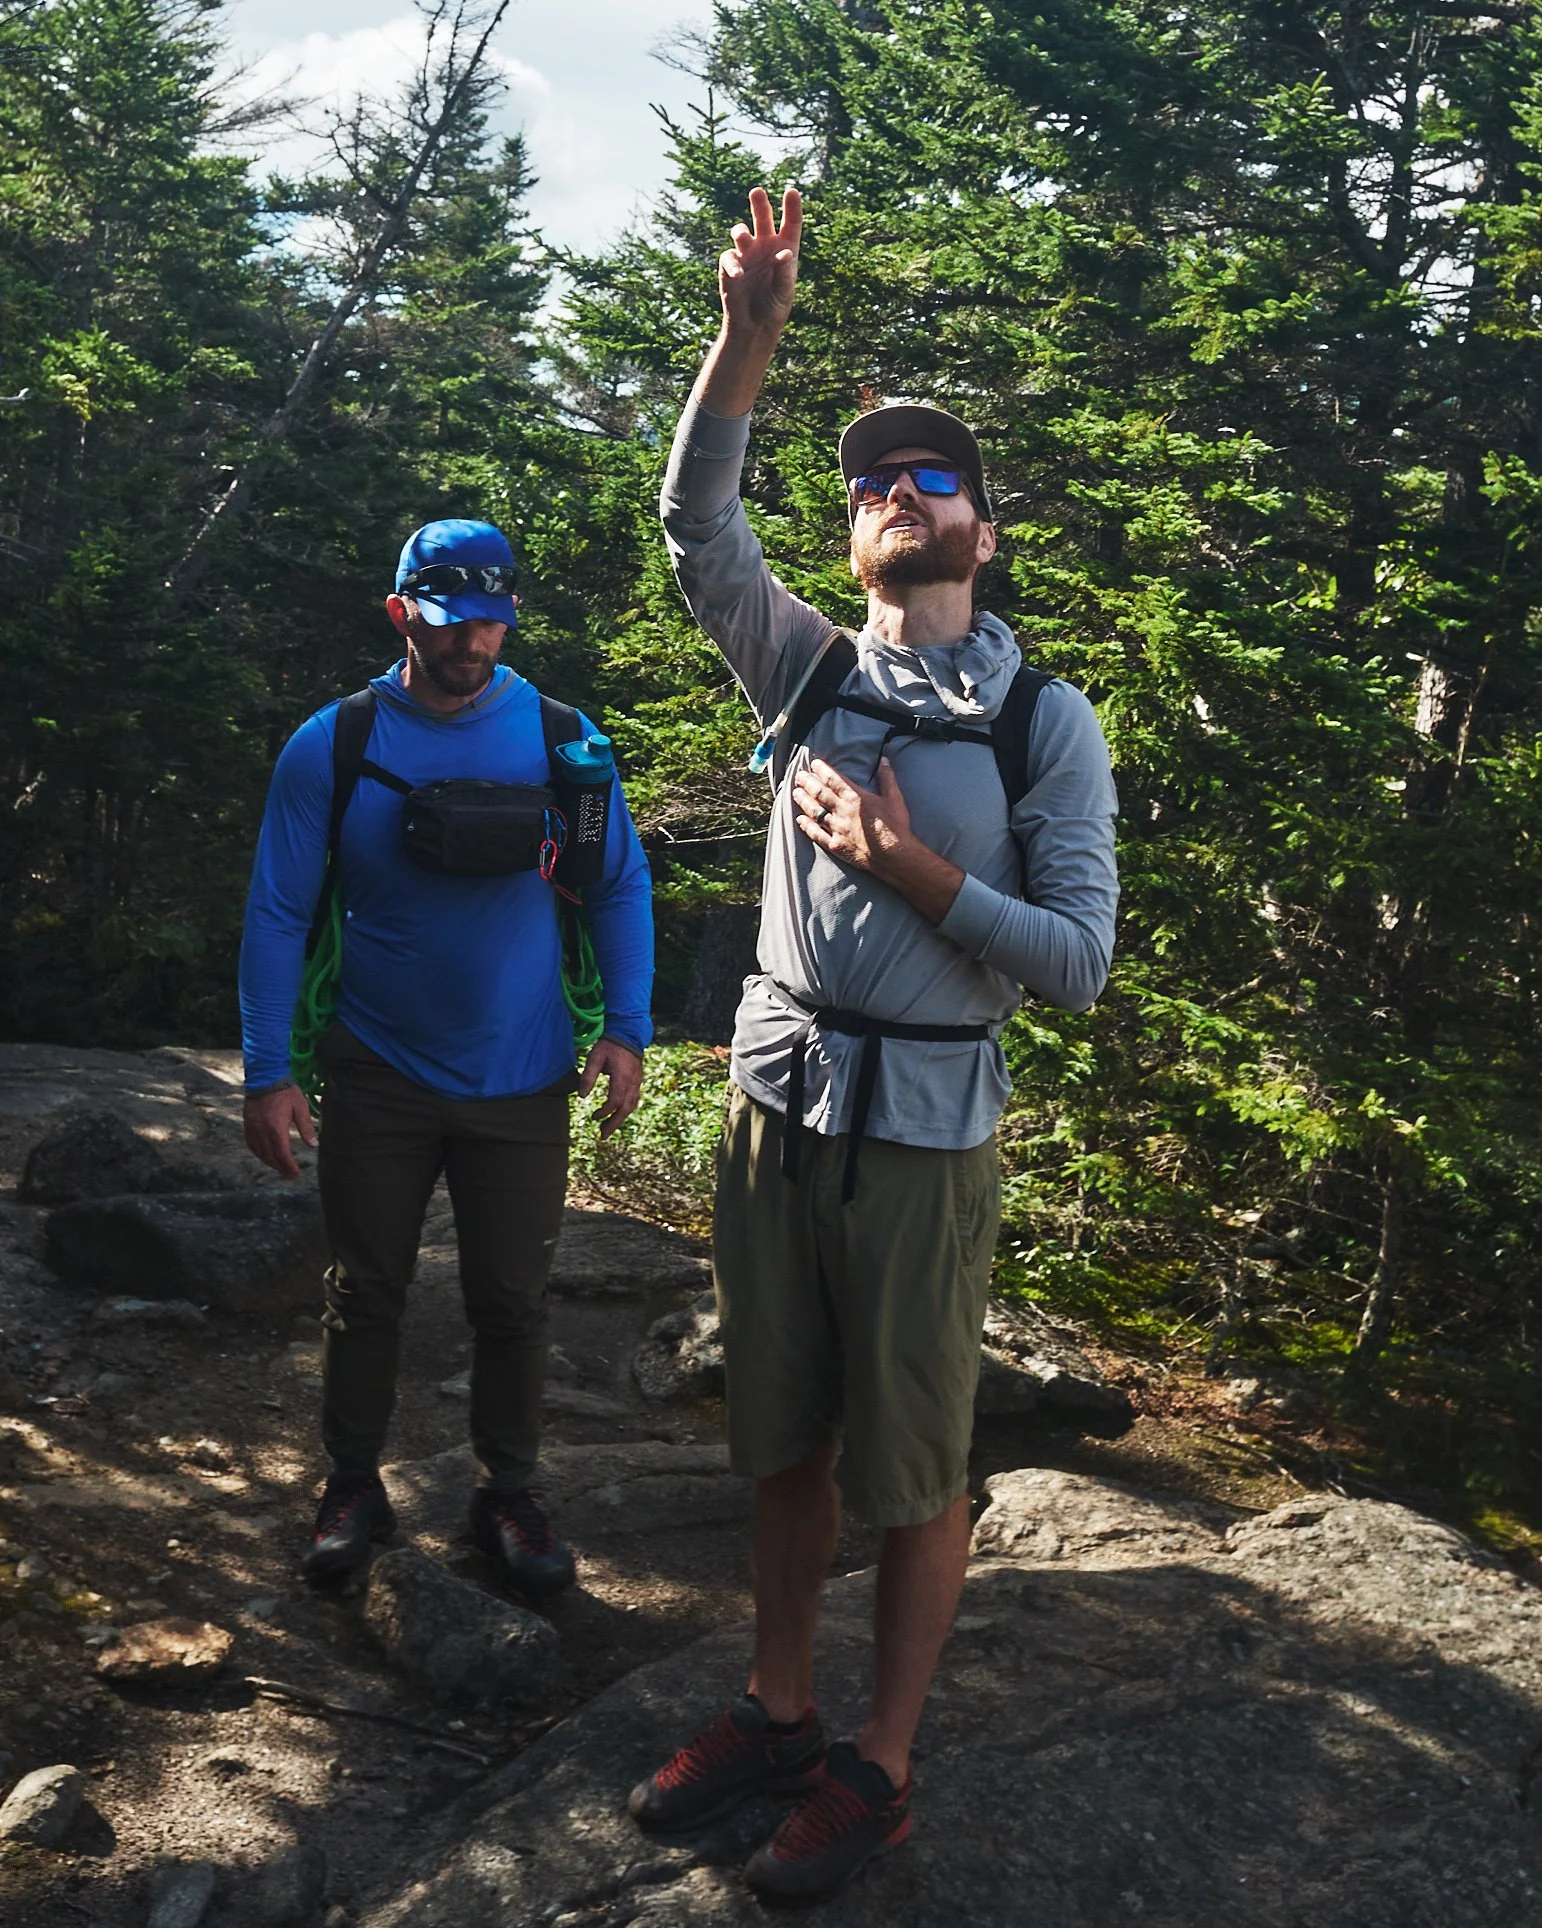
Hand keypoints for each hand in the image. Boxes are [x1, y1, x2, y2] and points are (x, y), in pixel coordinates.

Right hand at [243, 1084, 317, 1179]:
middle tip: (290, 1175)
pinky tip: (265, 1156)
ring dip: (270, 1162)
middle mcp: (262, 1131)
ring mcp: (252, 1128)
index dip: (289, 1166)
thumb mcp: (300, 1107)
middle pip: (270, 1157)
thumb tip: (314, 1145)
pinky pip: (251, 1144)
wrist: (265, 1077)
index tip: (295, 1174)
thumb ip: (306, 1128)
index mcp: (276, 1128)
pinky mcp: (247, 1124)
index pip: (282, 1154)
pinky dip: (259, 1153)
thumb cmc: (286, 1091)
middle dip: (281, 1168)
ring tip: (280, 1168)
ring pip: (260, 1152)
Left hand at [579, 1038, 644, 1138]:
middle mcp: (633, 1082)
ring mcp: (637, 1082)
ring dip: (619, 1120)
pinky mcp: (638, 1081)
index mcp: (622, 1078)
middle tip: (602, 1136)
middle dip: (614, 1124)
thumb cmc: (609, 1045)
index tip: (593, 1116)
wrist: (628, 1032)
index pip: (614, 1102)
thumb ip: (587, 1077)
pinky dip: (625, 1110)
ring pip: (631, 1106)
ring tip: (607, 1129)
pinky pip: (634, 1100)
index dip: (604, 1112)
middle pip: (625, 1109)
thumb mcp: (594, 1058)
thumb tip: (582, 1097)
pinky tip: (617, 1115)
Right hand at [719, 185, 801, 340]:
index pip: (791, 223)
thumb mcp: (784, 292)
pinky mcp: (729, 266)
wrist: (754, 326)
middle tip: (757, 191)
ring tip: (742, 236)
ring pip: (740, 232)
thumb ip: (785, 272)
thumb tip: (784, 252)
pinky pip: (728, 257)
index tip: (791, 191)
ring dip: (740, 232)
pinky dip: (732, 264)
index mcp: (785, 248)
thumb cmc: (774, 307)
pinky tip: (738, 274)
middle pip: (762, 218)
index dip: (791, 207)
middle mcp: (765, 246)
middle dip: (759, 204)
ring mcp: (746, 254)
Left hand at [792, 756, 965, 924]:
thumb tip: (883, 760)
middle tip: (798, 776)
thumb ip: (887, 778)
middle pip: (819, 793)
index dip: (821, 770)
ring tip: (795, 793)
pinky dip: (806, 826)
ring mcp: (837, 829)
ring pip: (814, 811)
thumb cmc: (896, 827)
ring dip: (803, 801)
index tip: (813, 764)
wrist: (895, 856)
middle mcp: (842, 811)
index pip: (833, 779)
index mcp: (856, 797)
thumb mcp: (895, 798)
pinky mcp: (835, 845)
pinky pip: (816, 834)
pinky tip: (799, 819)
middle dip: (807, 782)